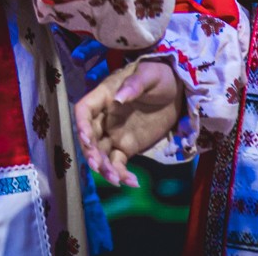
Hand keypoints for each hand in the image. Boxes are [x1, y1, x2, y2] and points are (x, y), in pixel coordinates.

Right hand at [72, 58, 184, 187]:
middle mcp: (105, 117)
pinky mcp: (128, 146)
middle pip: (89, 136)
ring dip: (104, 168)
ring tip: (116, 180)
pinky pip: (119, 163)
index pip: (84, 110)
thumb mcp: (149, 75)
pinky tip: (132, 182)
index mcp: (105, 96)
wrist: (177, 90)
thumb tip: (118, 98)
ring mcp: (115, 133)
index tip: (86, 138)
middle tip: (100, 166)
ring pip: (101, 153)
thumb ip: (134, 85)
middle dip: (91, 152)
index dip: (80, 124)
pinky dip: (122, 174)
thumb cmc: (160, 75)